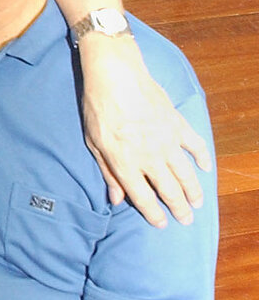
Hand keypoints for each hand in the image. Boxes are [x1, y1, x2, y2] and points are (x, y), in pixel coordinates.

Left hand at [79, 35, 210, 226]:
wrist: (115, 74)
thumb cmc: (98, 107)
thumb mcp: (94, 143)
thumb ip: (108, 172)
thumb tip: (116, 198)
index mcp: (126, 162)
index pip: (143, 197)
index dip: (153, 214)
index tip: (161, 224)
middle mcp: (149, 156)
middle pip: (168, 190)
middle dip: (178, 209)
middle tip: (186, 221)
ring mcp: (167, 140)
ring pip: (185, 173)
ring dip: (193, 191)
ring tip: (197, 203)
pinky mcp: (177, 124)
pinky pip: (195, 144)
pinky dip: (202, 157)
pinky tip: (204, 168)